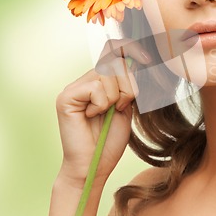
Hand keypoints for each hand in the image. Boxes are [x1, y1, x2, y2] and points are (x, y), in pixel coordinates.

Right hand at [55, 39, 150, 186]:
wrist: (94, 166)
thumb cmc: (110, 141)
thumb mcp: (127, 106)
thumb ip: (130, 84)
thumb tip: (141, 60)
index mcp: (99, 81)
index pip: (114, 49)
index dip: (133, 49)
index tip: (148, 60)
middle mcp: (85, 80)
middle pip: (116, 61)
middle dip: (129, 86)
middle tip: (122, 107)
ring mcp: (74, 87)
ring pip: (108, 74)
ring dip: (117, 98)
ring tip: (107, 114)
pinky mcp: (66, 96)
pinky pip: (96, 88)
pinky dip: (102, 104)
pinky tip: (93, 117)